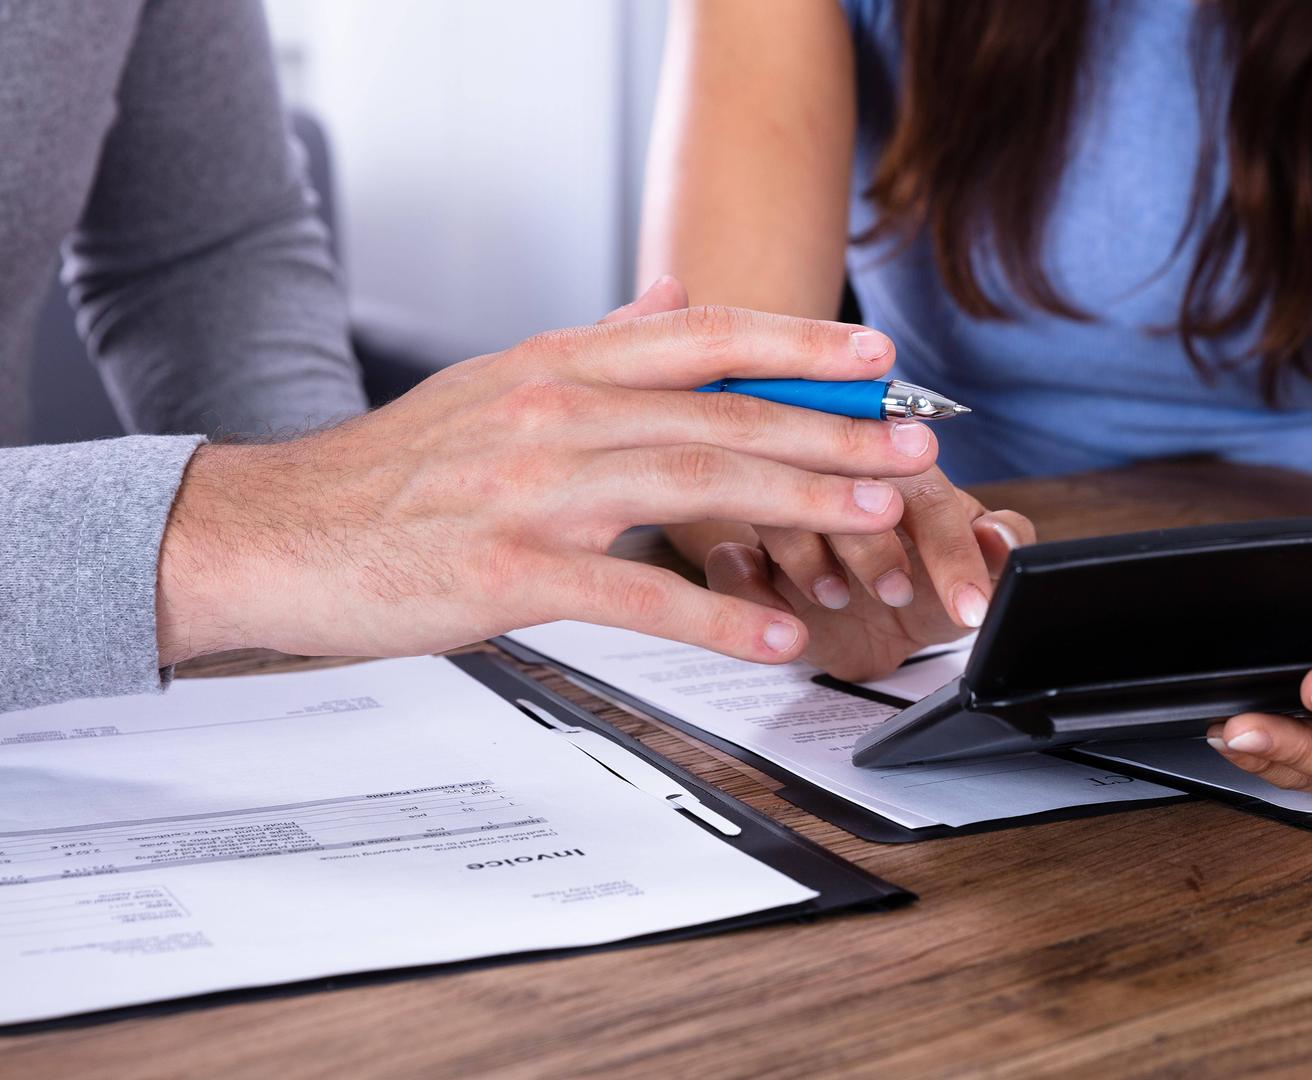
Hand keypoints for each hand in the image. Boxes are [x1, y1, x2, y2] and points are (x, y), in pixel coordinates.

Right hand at [154, 278, 937, 666]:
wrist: (274, 533)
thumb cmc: (393, 473)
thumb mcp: (498, 382)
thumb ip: (597, 343)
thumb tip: (674, 296)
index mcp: (557, 365)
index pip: (699, 336)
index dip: (796, 341)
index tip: (875, 355)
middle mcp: (553, 412)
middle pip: (718, 412)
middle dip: (828, 428)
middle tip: (912, 444)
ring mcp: (532, 491)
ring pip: (690, 484)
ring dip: (795, 500)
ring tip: (874, 516)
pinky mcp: (507, 572)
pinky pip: (632, 594)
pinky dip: (713, 614)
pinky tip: (775, 633)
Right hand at [703, 467, 1035, 679]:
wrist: (868, 628)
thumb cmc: (923, 580)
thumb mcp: (972, 570)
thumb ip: (1000, 548)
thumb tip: (1005, 539)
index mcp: (903, 472)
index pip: (927, 496)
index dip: (950, 551)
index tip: (970, 607)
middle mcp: (840, 478)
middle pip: (844, 487)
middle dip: (873, 546)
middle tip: (898, 595)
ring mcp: (787, 510)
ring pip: (779, 511)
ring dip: (810, 558)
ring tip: (839, 598)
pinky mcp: (746, 553)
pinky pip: (728, 561)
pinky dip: (750, 588)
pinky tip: (781, 615)